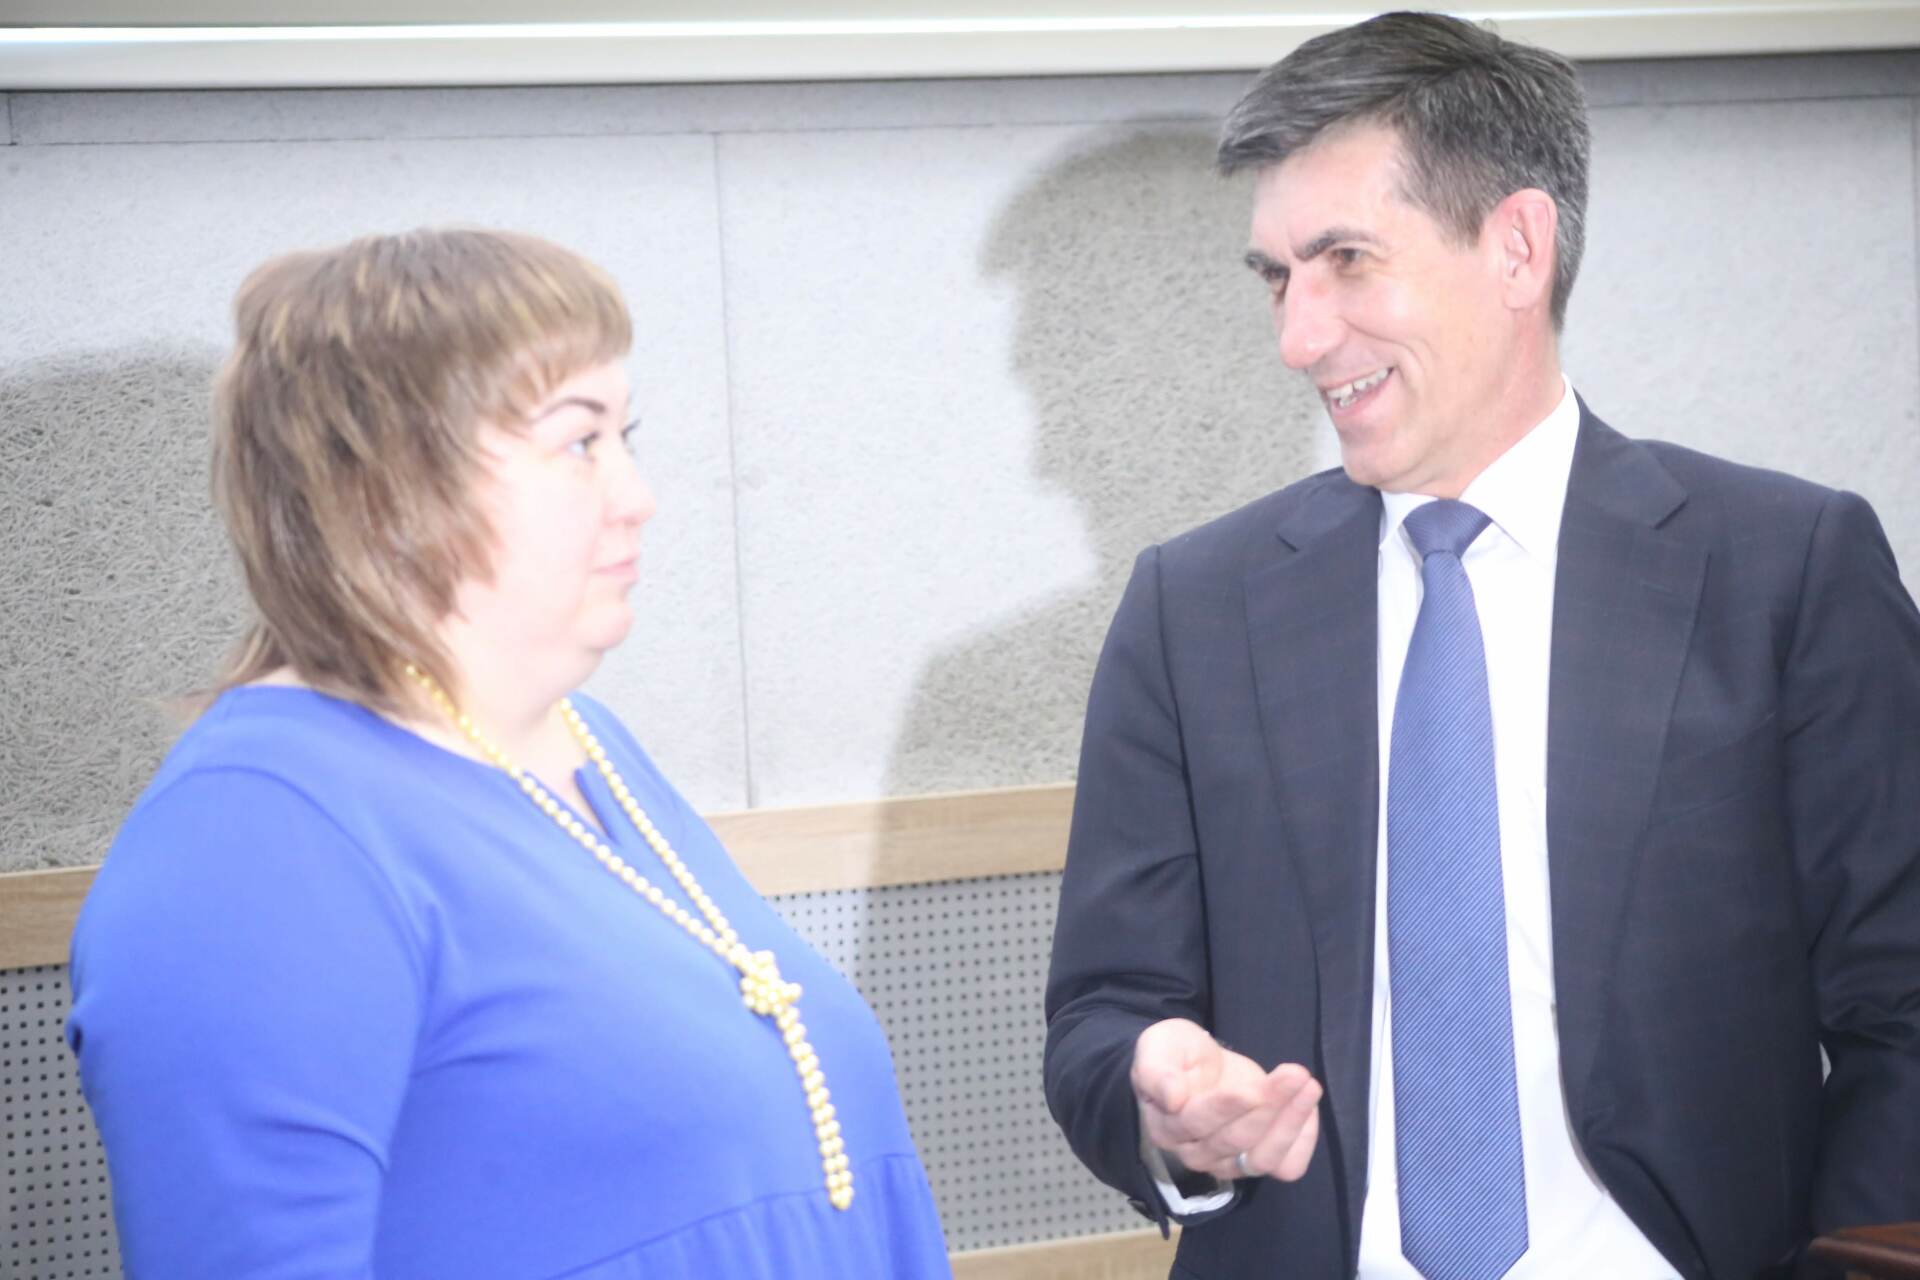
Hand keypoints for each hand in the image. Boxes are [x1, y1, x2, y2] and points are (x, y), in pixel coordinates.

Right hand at [1131, 1017, 1321, 1182]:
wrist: (1194, 1065)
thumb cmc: (1174, 1055)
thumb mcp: (1157, 1049)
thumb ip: (1156, 1072)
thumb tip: (1171, 1099)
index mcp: (1167, 1128)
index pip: (1198, 1123)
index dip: (1227, 1108)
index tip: (1254, 1088)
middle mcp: (1197, 1153)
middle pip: (1236, 1140)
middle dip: (1269, 1106)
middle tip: (1295, 1073)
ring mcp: (1230, 1163)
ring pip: (1263, 1158)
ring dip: (1291, 1123)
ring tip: (1308, 1086)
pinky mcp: (1257, 1160)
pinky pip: (1286, 1166)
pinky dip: (1303, 1142)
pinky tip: (1309, 1108)